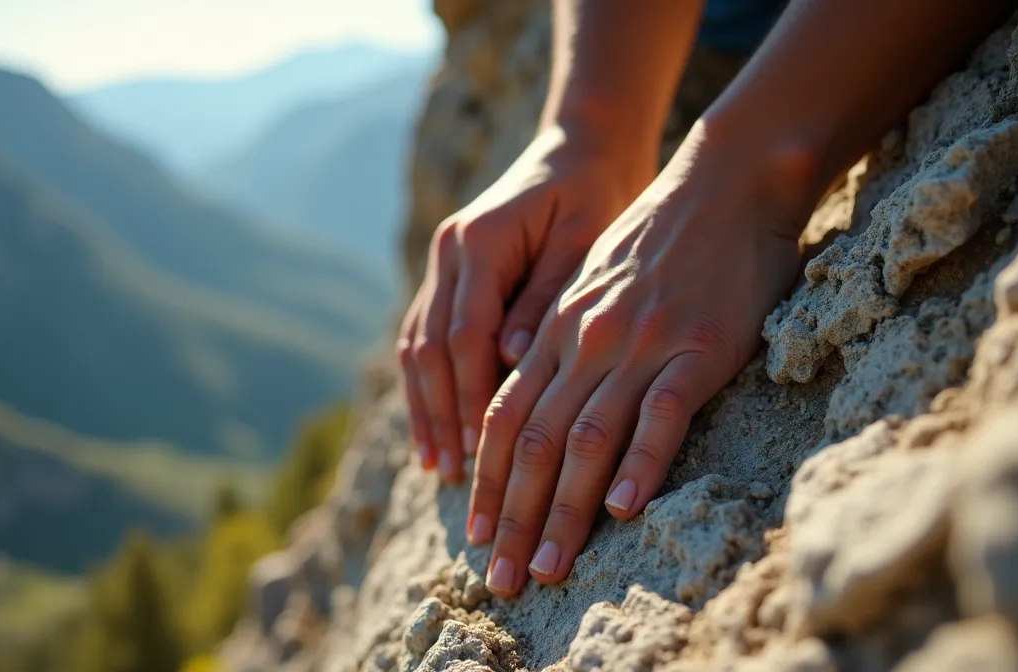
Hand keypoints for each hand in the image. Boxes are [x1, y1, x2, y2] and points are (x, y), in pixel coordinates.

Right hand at [398, 125, 652, 481]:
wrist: (584, 146)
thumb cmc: (599, 192)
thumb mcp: (585, 240)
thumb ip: (546, 298)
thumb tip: (509, 362)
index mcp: (480, 240)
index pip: (464, 336)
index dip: (468, 398)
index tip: (479, 451)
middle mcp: (448, 251)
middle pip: (428, 348)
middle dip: (439, 415)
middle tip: (453, 474)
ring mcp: (442, 261)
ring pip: (417, 346)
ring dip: (426, 407)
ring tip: (438, 464)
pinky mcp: (450, 274)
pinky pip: (426, 336)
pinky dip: (430, 384)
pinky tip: (439, 425)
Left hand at [466, 125, 818, 596]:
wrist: (726, 183)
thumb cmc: (661, 239)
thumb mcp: (592, 283)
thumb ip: (562, 338)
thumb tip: (535, 395)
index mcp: (559, 331)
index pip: (506, 417)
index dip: (487, 481)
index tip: (477, 535)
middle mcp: (587, 341)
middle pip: (535, 442)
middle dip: (513, 517)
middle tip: (502, 581)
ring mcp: (641, 344)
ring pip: (585, 438)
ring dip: (563, 511)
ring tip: (548, 565)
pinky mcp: (697, 348)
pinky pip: (660, 414)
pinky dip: (638, 463)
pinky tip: (622, 507)